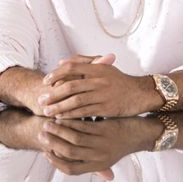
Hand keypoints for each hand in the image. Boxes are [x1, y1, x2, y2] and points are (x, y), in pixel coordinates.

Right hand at [36, 117, 160, 178]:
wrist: (141, 134)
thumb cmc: (121, 145)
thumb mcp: (109, 158)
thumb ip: (94, 166)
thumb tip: (69, 170)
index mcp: (96, 166)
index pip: (69, 169)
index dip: (54, 162)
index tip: (45, 152)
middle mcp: (98, 158)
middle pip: (67, 152)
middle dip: (52, 143)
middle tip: (41, 134)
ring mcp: (101, 144)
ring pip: (72, 138)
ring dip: (57, 130)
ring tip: (47, 123)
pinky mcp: (104, 130)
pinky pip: (82, 125)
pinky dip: (69, 121)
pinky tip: (62, 115)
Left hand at [37, 58, 159, 118]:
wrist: (141, 93)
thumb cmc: (120, 81)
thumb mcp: (104, 68)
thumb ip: (82, 63)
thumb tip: (60, 62)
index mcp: (97, 68)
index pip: (71, 67)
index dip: (55, 74)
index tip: (45, 82)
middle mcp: (100, 80)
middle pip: (70, 86)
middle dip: (53, 94)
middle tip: (41, 101)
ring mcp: (103, 94)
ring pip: (75, 101)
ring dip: (59, 107)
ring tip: (47, 112)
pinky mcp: (106, 108)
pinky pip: (84, 112)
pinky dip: (71, 116)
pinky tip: (61, 119)